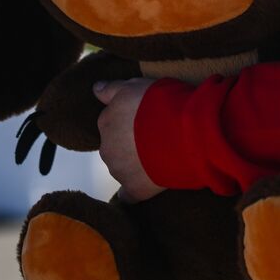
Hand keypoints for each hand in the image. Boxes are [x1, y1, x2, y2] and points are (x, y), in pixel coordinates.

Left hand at [94, 79, 163, 202]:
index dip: (129, 120)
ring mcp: (119, 170)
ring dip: (135, 163)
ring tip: (160, 156)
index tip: (146, 120)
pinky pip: (129, 194)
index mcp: (107, 120)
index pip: (111, 121)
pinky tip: (147, 185)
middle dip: (129, 143)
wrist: (185, 133)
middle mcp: (107, 146)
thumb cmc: (163, 104)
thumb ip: (112, 89)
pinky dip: (135, 191)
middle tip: (154, 137)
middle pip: (114, 146)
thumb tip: (95, 89)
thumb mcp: (136, 85)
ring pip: (122, 167)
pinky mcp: (134, 189)